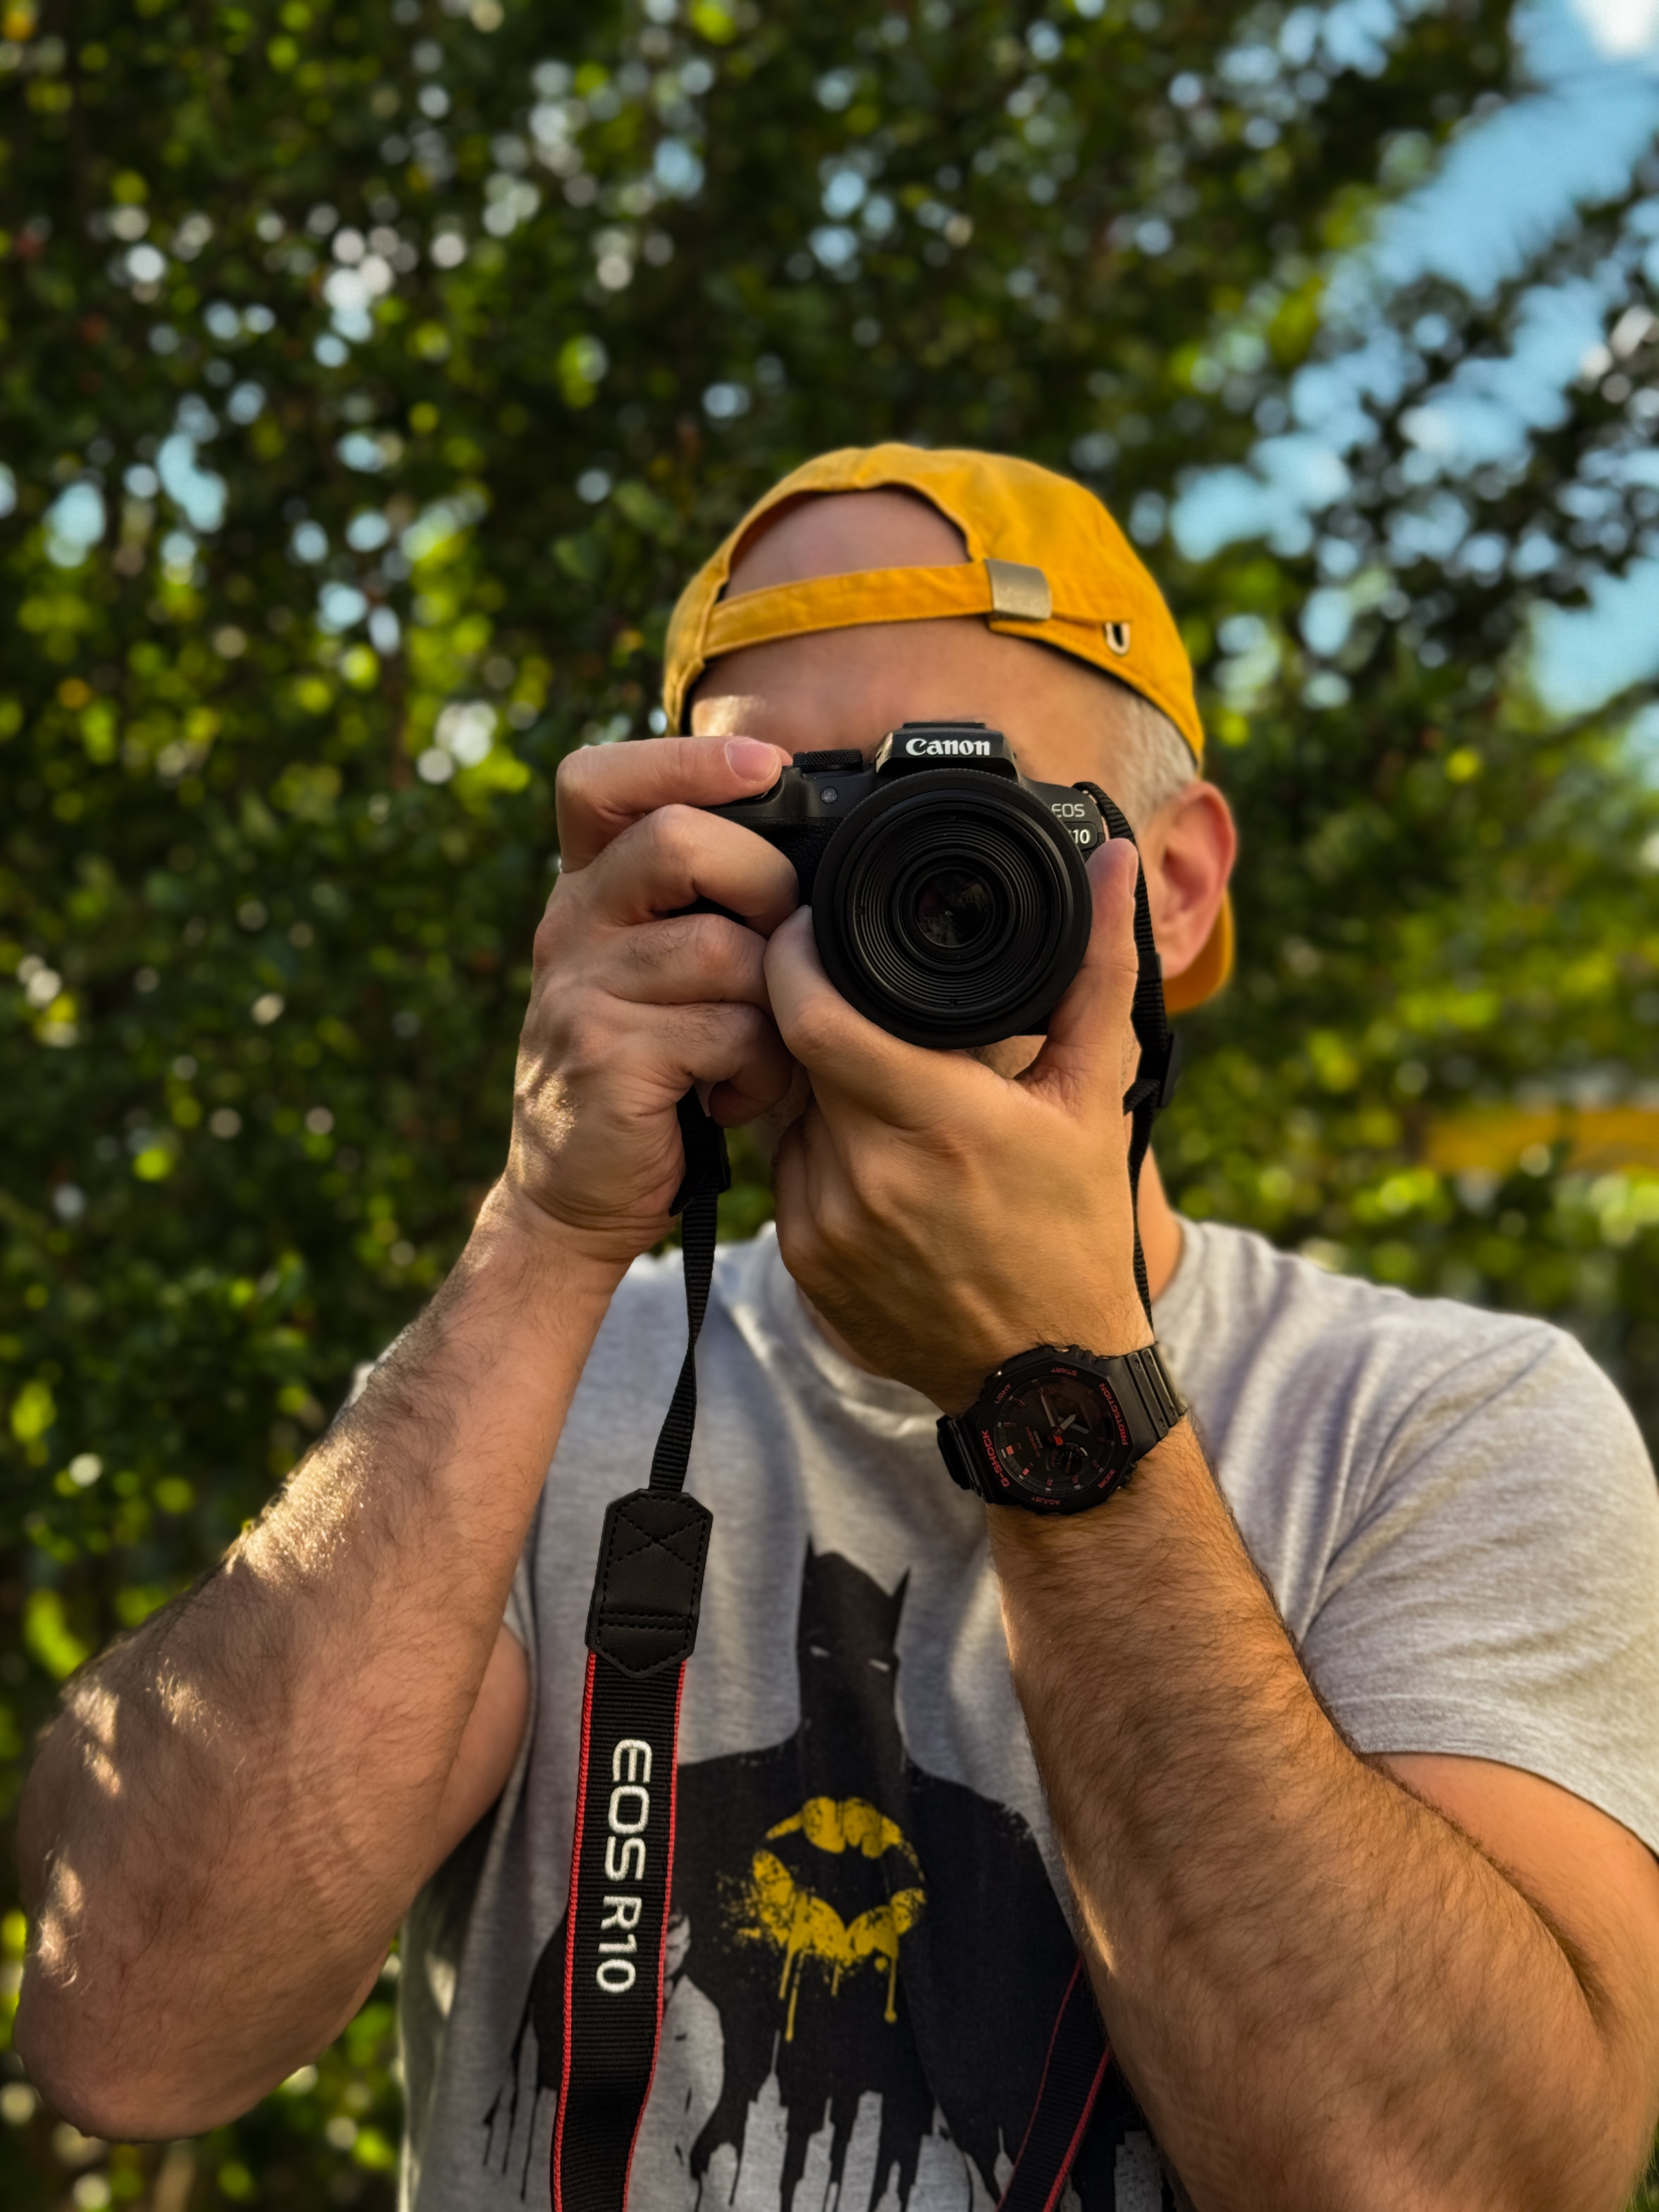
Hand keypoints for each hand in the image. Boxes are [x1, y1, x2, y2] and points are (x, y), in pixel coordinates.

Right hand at [504, 735, 801, 1270]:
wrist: (571, 1197)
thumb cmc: (643, 1077)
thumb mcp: (658, 975)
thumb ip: (703, 909)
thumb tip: (815, 852)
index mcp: (585, 892)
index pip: (599, 782)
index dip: (685, 758)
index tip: (767, 765)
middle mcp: (571, 927)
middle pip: (677, 843)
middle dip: (763, 881)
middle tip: (784, 940)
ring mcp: (580, 992)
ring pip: (722, 949)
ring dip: (774, 1002)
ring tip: (764, 1050)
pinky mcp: (607, 1059)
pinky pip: (727, 1031)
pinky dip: (759, 1069)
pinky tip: (740, 1096)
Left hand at [763, 838, 1149, 1411]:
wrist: (1044, 1378)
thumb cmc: (1075, 1231)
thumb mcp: (1094, 1097)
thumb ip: (1095, 969)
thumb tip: (1109, 864)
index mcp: (939, 1121)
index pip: (813, 1016)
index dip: (793, 958)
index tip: (803, 924)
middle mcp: (868, 1174)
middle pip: (798, 1053)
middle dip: (820, 1017)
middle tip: (865, 1006)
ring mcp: (825, 1225)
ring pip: (787, 1111)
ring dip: (821, 1089)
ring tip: (890, 1097)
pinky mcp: (802, 1264)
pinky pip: (786, 1173)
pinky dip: (818, 1150)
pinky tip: (876, 1160)